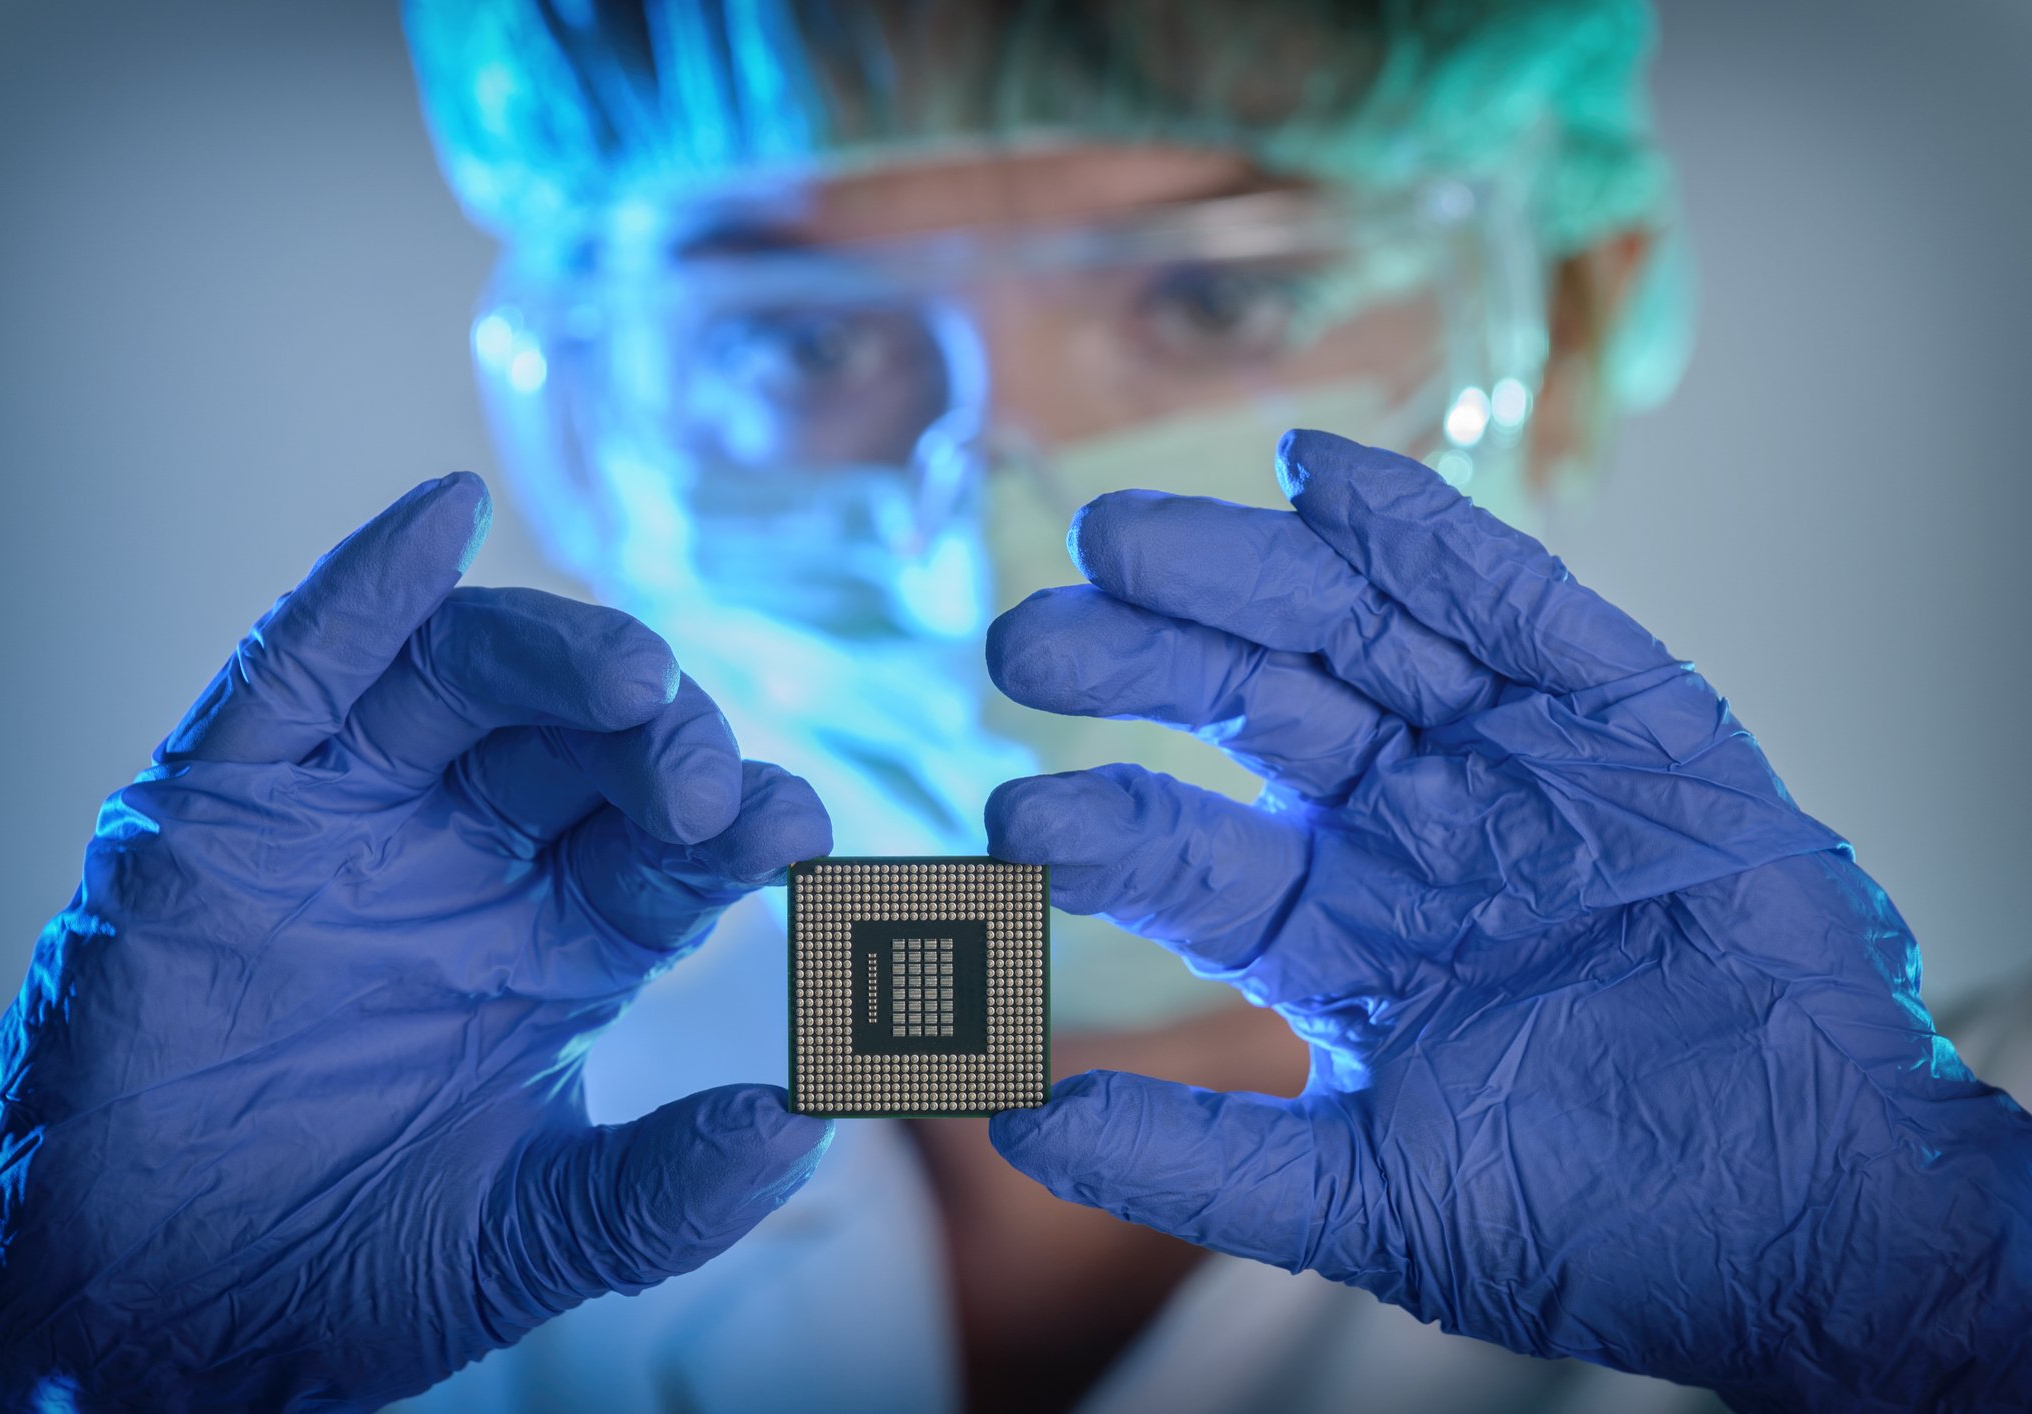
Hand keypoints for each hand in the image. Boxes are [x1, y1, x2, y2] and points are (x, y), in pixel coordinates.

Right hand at [0, 474, 832, 1409]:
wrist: (140, 1314)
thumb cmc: (337, 1269)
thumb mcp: (529, 1237)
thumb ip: (668, 1192)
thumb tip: (809, 1121)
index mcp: (565, 938)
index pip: (675, 845)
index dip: (737, 822)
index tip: (798, 829)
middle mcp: (473, 853)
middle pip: (589, 742)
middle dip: (661, 741)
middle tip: (704, 780)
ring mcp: (352, 814)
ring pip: (470, 680)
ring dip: (555, 656)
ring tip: (634, 675)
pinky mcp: (226, 801)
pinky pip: (297, 671)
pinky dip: (361, 591)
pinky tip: (437, 520)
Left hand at [982, 430, 2031, 1410]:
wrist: (1813, 1223)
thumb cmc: (1597, 1216)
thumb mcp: (1370, 1200)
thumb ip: (1198, 1159)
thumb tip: (1012, 1122)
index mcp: (1334, 930)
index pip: (1188, 851)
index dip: (1100, 826)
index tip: (1011, 821)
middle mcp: (1404, 825)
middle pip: (1249, 708)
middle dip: (1142, 663)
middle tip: (1027, 637)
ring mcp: (1509, 762)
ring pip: (1357, 633)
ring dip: (1244, 575)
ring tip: (1123, 539)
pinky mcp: (1625, 719)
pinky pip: (1517, 607)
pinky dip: (1425, 541)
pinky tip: (1322, 481)